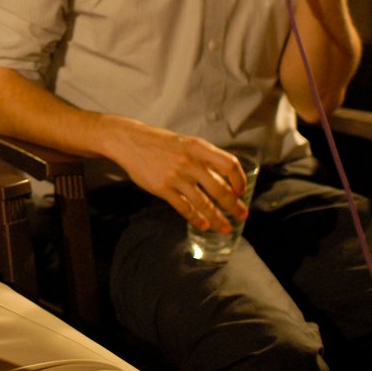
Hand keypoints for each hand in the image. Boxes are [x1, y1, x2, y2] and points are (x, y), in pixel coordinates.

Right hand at [107, 119, 249, 233]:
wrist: (130, 142)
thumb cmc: (160, 143)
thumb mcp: (185, 142)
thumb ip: (204, 157)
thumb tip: (225, 178)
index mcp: (198, 147)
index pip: (229, 164)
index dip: (239, 180)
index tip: (242, 191)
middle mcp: (189, 162)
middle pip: (220, 189)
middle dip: (234, 206)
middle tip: (242, 216)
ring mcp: (175, 176)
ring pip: (203, 203)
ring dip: (217, 219)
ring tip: (225, 228)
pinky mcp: (162, 188)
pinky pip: (184, 208)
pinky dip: (196, 219)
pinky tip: (202, 225)